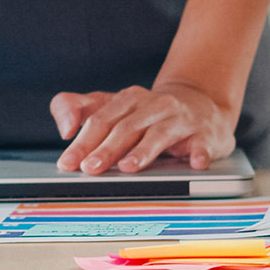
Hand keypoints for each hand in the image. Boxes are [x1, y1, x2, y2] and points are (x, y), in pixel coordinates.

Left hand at [51, 82, 234, 174]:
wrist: (201, 103)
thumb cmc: (148, 113)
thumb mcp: (112, 106)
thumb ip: (78, 109)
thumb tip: (64, 128)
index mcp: (128, 100)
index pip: (101, 119)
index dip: (83, 141)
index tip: (68, 163)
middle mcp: (154, 106)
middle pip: (126, 127)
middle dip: (106, 148)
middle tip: (90, 168)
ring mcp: (181, 119)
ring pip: (160, 134)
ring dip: (143, 151)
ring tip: (127, 167)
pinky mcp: (205, 134)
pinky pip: (202, 144)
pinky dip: (199, 153)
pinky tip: (195, 163)